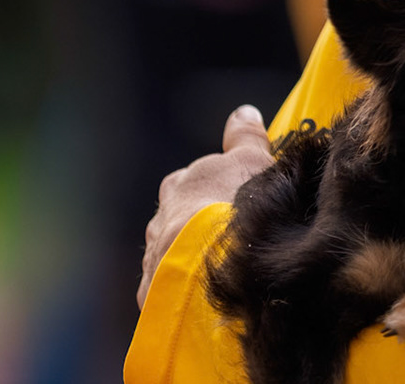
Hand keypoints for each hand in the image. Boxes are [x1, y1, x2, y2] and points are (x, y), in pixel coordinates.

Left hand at [137, 105, 273, 307]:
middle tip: (229, 237)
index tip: (236, 200)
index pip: (195, 180)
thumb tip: (244, 111)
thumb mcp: (253, 160)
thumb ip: (246, 137)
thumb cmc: (235, 205)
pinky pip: (169, 287)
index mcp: (179, 183)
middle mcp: (159, 217)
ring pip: (171, 253)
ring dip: (190, 258)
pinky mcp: (152, 293)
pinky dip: (185, 288)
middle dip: (198, 224)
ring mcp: (154, 257)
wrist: (210, 264)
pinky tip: (206, 294)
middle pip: (179, 217)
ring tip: (220, 270)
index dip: (217, 188)